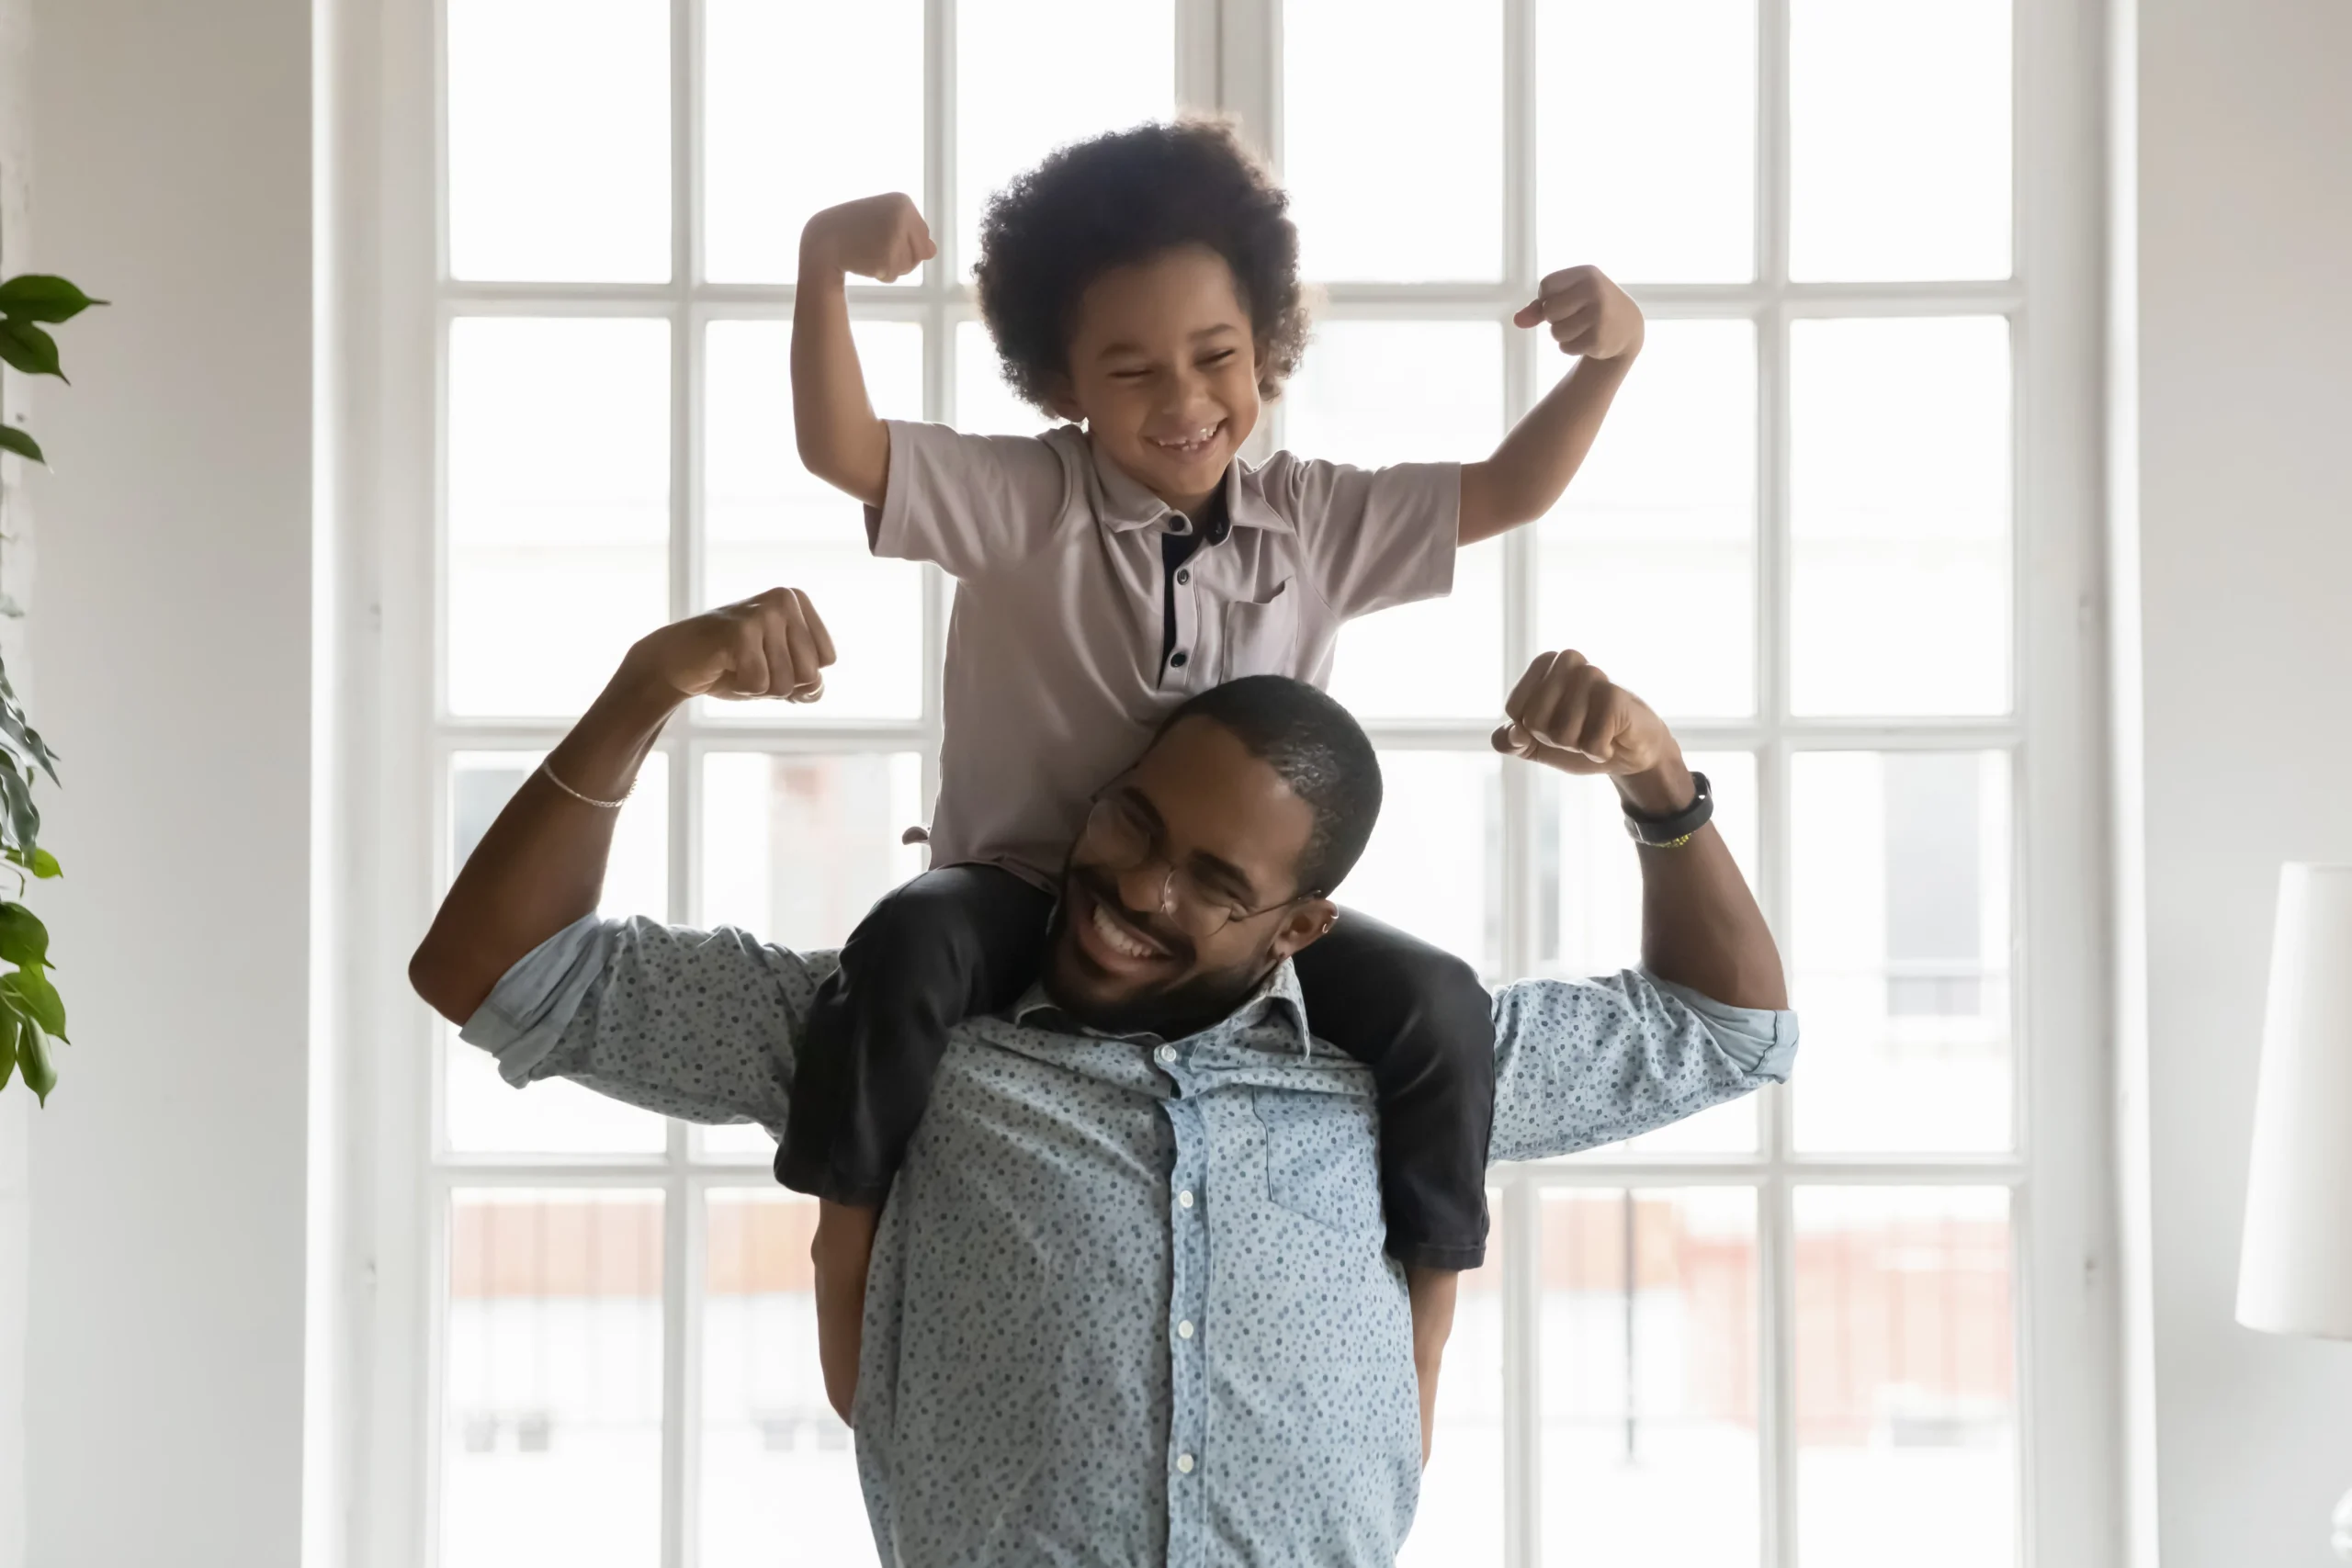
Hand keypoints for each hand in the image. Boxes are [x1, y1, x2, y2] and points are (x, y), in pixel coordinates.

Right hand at [628, 587, 835, 703]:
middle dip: (780, 685)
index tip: (769, 659)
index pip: (827, 660)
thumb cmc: (732, 665)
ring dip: (758, 688)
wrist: (676, 661)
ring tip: (737, 665)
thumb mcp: (779, 674)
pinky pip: (759, 684)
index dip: (799, 675)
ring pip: (785, 683)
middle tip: (751, 665)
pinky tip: (724, 668)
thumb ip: (809, 685)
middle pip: (810, 674)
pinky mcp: (739, 631)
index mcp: (797, 600)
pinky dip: (742, 688)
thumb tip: (814, 689)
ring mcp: (762, 612)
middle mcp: (784, 599)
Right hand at [802, 193, 935, 282]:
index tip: (880, 233)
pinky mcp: (886, 256)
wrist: (821, 240)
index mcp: (903, 202)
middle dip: (903, 256)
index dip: (904, 243)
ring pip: (909, 266)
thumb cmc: (854, 230)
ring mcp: (894, 235)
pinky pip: (894, 276)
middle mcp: (902, 215)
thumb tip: (932, 251)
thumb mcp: (885, 222)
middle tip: (875, 245)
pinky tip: (864, 262)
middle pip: (922, 252)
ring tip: (869, 252)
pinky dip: (881, 275)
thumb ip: (912, 234)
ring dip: (892, 267)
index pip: (924, 235)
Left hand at [1491, 650, 1687, 811]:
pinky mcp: (1616, 696)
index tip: (1552, 725)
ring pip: (1562, 733)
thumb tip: (1514, 734)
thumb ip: (1509, 742)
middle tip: (1578, 731)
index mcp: (1544, 664)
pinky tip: (1612, 740)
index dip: (1529, 730)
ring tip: (1596, 733)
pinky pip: (1590, 741)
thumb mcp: (1535, 745)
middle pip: (1535, 722)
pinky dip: (1598, 751)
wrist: (1628, 751)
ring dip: (1578, 746)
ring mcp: (1593, 675)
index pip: (1514, 708)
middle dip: (1554, 739)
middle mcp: (1567, 660)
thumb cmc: (1581, 738)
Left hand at [1513, 265, 1643, 360]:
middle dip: (1554, 318)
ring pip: (1555, 332)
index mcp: (1587, 274)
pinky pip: (1565, 347)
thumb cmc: (1590, 306)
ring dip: (1562, 334)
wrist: (1627, 326)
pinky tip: (1588, 339)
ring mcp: (1599, 315)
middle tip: (1574, 316)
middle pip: (1549, 310)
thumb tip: (1517, 321)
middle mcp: (1595, 291)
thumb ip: (1538, 307)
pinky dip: (1570, 347)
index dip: (1548, 298)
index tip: (1565, 300)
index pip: (1545, 287)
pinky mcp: (1598, 339)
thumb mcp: (1569, 297)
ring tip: (1582, 328)